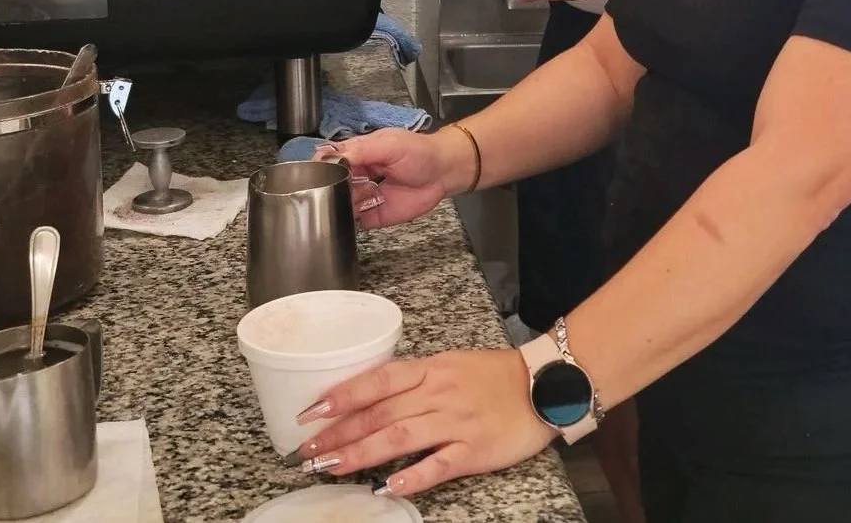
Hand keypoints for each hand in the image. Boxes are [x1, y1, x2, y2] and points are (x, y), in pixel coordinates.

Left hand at [294, 349, 553, 497]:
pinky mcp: (474, 449)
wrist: (545, 384)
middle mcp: (438, 393)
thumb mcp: (451, 364)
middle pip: (380, 413)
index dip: (342, 396)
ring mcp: (455, 422)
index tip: (311, 412)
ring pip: (400, 438)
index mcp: (431, 369)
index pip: (378, 380)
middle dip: (339, 433)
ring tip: (330, 467)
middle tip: (305, 452)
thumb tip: (372, 396)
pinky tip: (387, 487)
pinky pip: (438, 464)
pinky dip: (412, 476)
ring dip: (361, 453)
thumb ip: (415, 380)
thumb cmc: (494, 375)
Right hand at [318, 129, 470, 228]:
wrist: (443, 172)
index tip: (316, 174)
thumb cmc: (418, 152)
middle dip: (328, 189)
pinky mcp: (370, 216)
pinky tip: (357, 213)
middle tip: (339, 189)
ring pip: (338, 204)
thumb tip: (331, 156)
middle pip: (329, 185)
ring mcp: (361, 197)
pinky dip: (350, 221)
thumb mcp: (390, 144)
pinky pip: (352, 222)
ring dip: (341, 204)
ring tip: (357, 197)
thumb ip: (362, 150)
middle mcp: (355, 176)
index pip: (327, 161)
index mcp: (356, 154)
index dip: (320, 168)